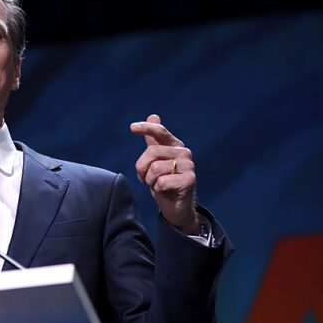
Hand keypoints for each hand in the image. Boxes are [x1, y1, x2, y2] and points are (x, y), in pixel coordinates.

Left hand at [131, 113, 198, 234]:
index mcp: (174, 146)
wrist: (175, 206)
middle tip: (146, 178)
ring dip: (150, 181)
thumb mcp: (155, 161)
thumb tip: (153, 116)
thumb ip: (153, 141)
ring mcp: (189, 166)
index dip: (146, 128)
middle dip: (142, 168)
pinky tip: (166, 191)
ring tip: (158, 185)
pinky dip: (158, 189)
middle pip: (151, 152)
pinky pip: (162, 182)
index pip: (160, 132)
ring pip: (155, 168)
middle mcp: (184, 152)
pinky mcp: (190, 180)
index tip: (132, 128)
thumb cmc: (163, 182)